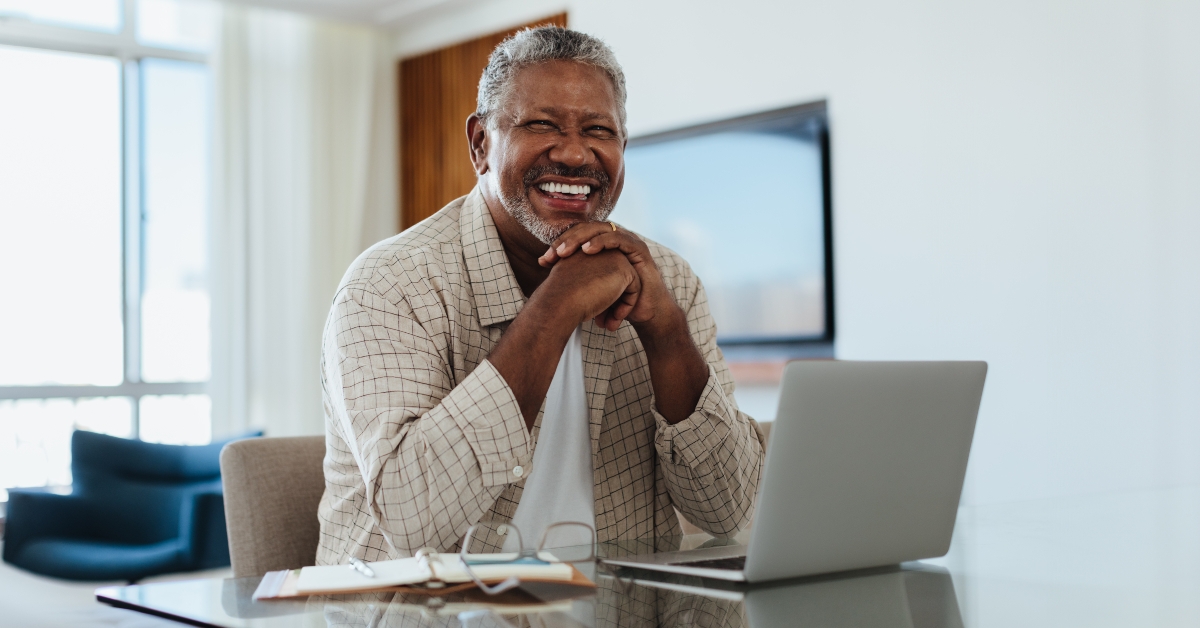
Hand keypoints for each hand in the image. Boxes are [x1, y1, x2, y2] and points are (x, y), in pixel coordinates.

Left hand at [539, 222, 677, 334]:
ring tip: (564, 252)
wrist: (643, 313)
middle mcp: (614, 239)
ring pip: (599, 230)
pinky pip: (618, 239)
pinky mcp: (639, 248)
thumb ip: (574, 278)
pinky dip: (601, 242)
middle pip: (585, 230)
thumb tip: (543, 275)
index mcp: (602, 246)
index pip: (576, 237)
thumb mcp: (591, 289)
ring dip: (579, 239)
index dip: (559, 245)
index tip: (543, 261)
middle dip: (565, 241)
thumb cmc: (617, 301)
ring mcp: (627, 241)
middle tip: (551, 255)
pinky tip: (587, 250)